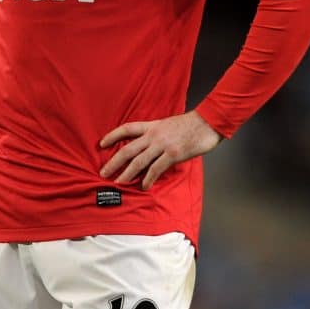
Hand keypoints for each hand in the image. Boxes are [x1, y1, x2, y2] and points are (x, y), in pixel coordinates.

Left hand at [99, 110, 222, 189]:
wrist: (208, 122)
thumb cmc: (190, 125)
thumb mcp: (168, 125)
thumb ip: (156, 134)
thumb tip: (148, 148)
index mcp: (152, 126)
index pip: (127, 129)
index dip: (112, 136)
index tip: (101, 144)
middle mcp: (154, 135)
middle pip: (128, 149)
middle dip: (114, 162)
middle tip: (103, 172)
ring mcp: (163, 144)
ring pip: (139, 161)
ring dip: (127, 173)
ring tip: (118, 182)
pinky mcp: (173, 154)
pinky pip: (156, 169)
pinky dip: (149, 179)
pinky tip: (144, 186)